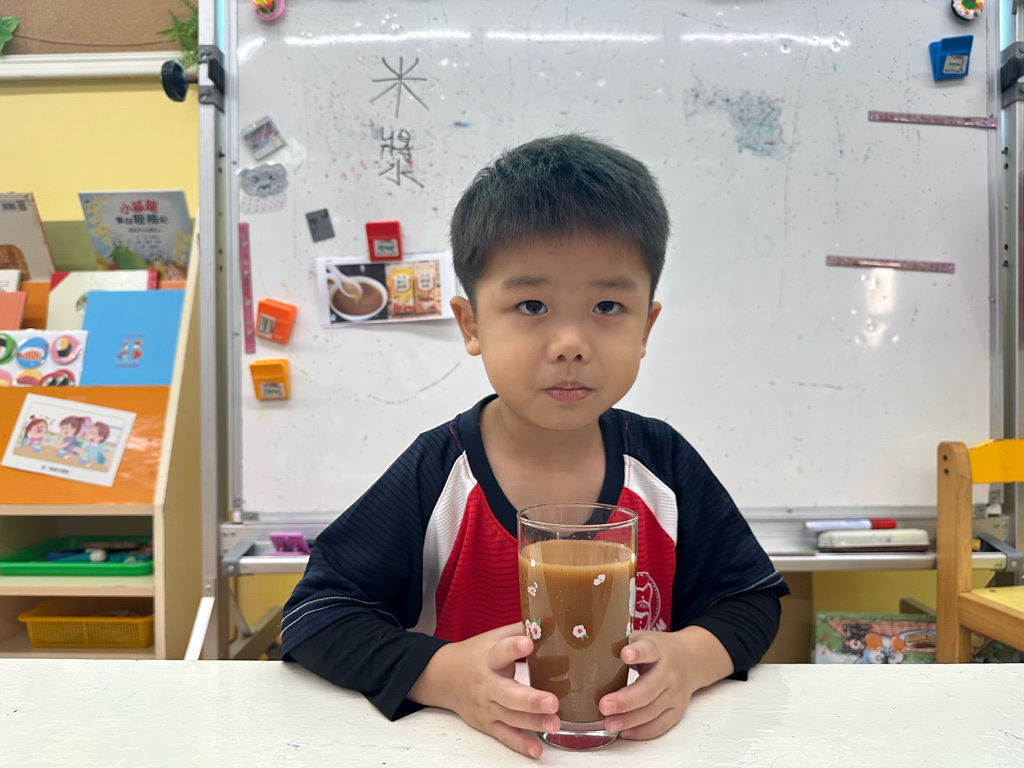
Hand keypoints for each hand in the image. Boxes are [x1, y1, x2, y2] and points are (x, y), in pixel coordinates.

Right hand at [408, 622, 559, 758]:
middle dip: (530, 699)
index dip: (513, 647)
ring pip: (509, 716)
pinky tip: (536, 749)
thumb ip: (520, 629)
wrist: (443, 677)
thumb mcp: (494, 637)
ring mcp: (486, 707)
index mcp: (488, 658)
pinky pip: (504, 735)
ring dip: (533, 722)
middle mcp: (486, 685)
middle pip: (507, 693)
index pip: (501, 652)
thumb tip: (549, 618)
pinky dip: (520, 744)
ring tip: (555, 723)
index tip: (528, 643)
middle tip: (552, 701)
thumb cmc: (477, 654)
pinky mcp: (487, 724)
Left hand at [598, 625, 732, 739]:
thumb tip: (588, 644)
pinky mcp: (677, 711)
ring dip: (629, 720)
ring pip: (652, 711)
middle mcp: (668, 673)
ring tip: (608, 724)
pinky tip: (624, 732)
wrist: (692, 660)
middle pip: (648, 689)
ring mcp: (674, 694)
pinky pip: (660, 725)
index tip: (624, 654)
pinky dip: (641, 731)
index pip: (649, 650)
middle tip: (604, 705)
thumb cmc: (658, 649)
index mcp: (658, 650)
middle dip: (625, 700)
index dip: (638, 653)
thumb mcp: (643, 638)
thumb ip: (621, 641)